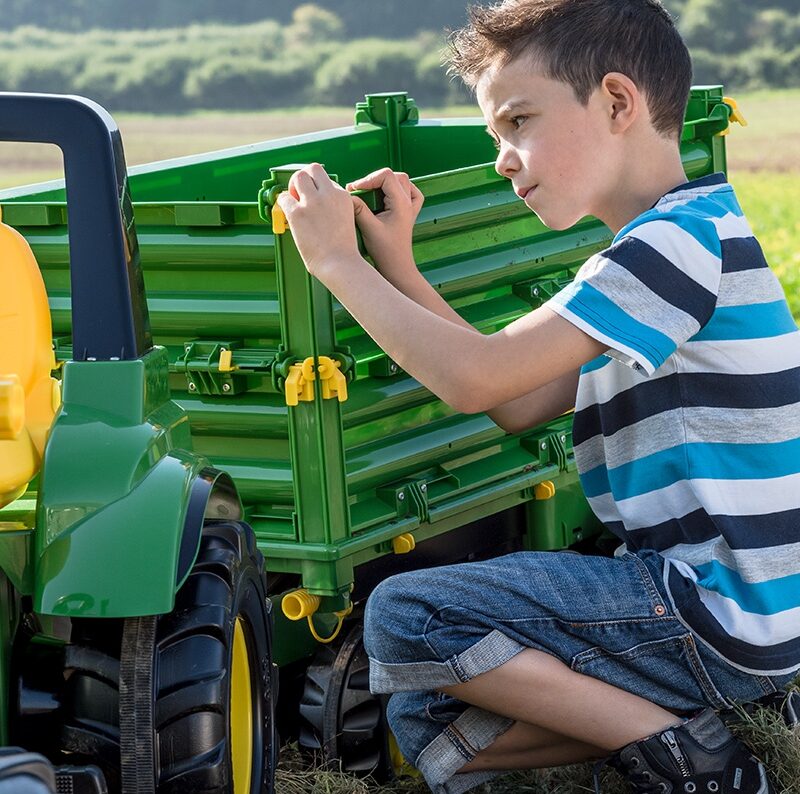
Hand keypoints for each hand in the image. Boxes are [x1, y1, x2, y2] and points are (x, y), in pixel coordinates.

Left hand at [276, 163, 360, 279]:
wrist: (340, 263)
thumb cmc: (343, 250)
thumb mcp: (346, 220)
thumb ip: (334, 209)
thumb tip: (317, 208)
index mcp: (343, 196)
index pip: (328, 181)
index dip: (319, 189)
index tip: (315, 199)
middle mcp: (328, 194)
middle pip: (314, 169)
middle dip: (306, 179)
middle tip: (301, 193)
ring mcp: (312, 202)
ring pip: (298, 176)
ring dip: (293, 186)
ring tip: (293, 200)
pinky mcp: (297, 213)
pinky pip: (283, 198)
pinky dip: (282, 203)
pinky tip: (285, 213)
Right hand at [346, 168, 423, 282]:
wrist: (397, 267)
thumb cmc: (385, 252)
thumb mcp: (368, 228)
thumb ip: (358, 209)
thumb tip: (347, 196)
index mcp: (401, 204)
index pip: (386, 176)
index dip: (368, 179)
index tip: (355, 190)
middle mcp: (409, 202)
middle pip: (394, 176)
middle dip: (374, 179)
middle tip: (360, 191)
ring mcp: (411, 207)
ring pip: (401, 182)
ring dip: (384, 183)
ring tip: (370, 193)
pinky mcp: (408, 213)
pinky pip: (409, 192)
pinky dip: (398, 190)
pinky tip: (387, 197)